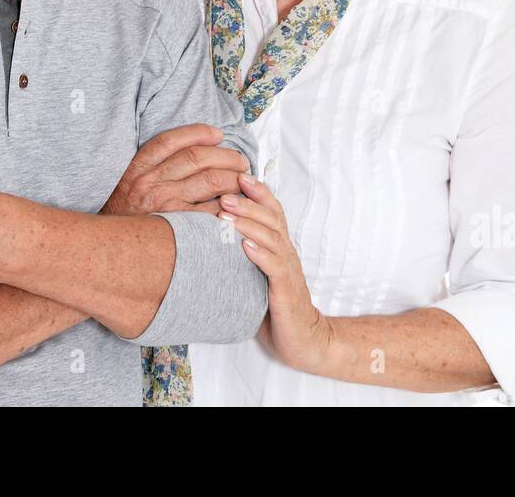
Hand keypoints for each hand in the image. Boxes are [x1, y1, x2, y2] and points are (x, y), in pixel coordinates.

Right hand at [100, 123, 251, 216]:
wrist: (108, 249)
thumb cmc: (124, 216)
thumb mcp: (128, 184)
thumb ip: (152, 168)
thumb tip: (191, 154)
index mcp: (139, 168)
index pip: (170, 140)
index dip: (198, 132)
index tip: (218, 133)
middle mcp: (151, 182)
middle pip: (197, 157)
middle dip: (225, 155)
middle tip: (241, 161)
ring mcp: (165, 204)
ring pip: (210, 180)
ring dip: (233, 177)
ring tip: (244, 181)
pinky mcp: (177, 226)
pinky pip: (210, 211)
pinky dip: (228, 205)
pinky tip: (239, 205)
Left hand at [219, 173, 333, 372]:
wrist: (301, 338)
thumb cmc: (272, 303)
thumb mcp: (256, 271)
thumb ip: (244, 249)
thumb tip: (213, 228)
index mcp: (279, 245)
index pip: (273, 210)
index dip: (258, 191)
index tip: (238, 175)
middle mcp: (286, 252)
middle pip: (271, 219)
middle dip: (247, 203)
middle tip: (224, 193)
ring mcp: (288, 270)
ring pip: (272, 238)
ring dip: (249, 224)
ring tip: (227, 214)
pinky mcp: (286, 291)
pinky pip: (275, 268)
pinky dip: (261, 255)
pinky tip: (245, 247)